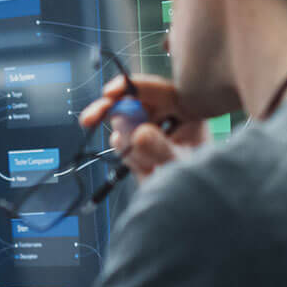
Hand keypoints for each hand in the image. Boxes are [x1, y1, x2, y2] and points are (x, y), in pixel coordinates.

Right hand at [78, 73, 206, 182]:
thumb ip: (161, 148)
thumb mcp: (182, 164)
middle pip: (132, 100)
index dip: (130, 87)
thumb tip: (138, 133)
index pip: (155, 90)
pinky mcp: (139, 143)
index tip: (109, 93)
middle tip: (88, 120)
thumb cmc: (198, 179)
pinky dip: (128, 157)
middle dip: (109, 109)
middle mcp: (167, 114)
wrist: (191, 199)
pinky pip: (122, 144)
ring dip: (127, 146)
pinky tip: (146, 168)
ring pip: (123, 125)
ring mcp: (150, 128)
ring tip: (150, 165)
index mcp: (185, 109)